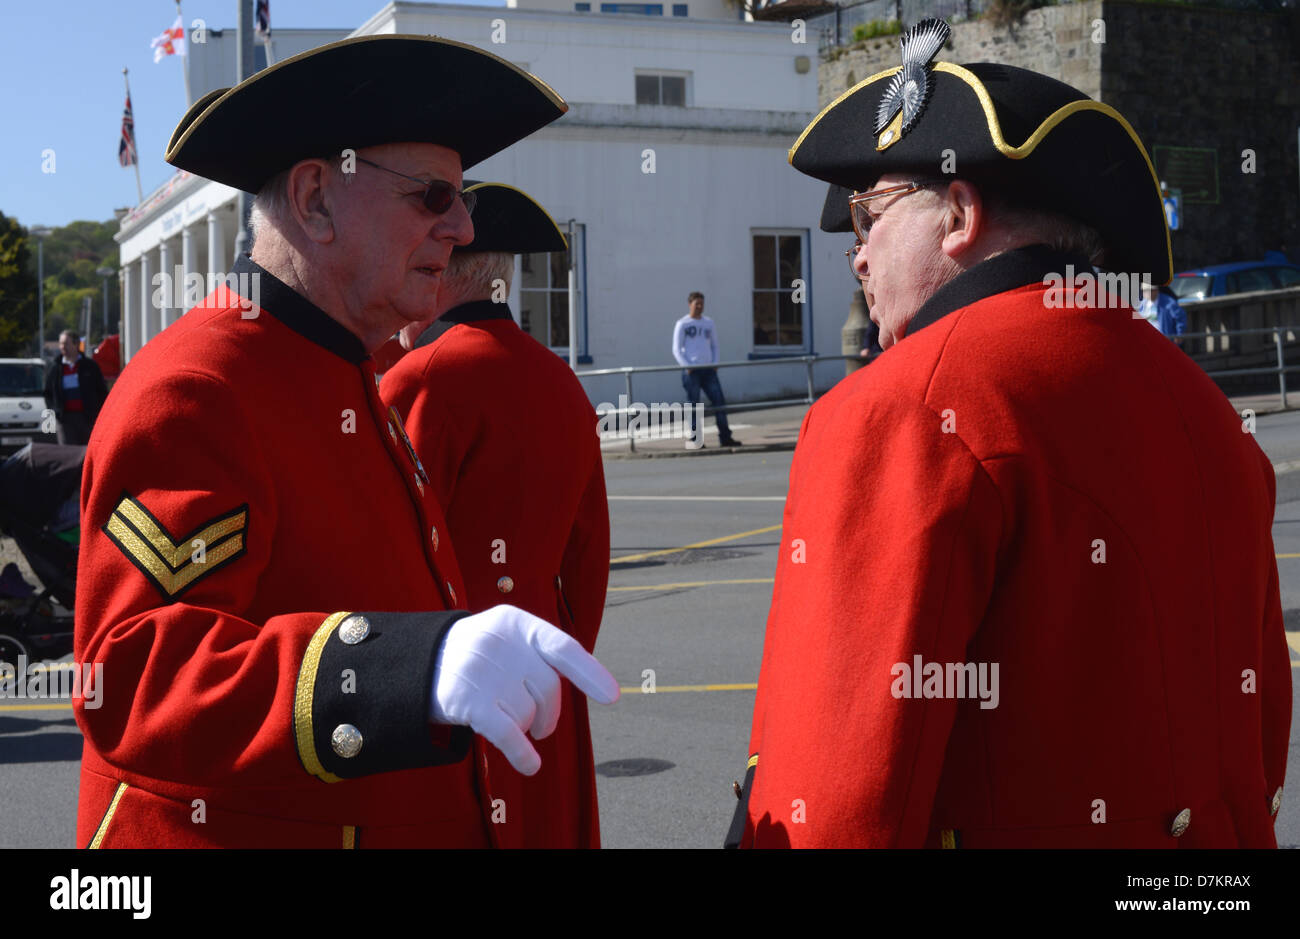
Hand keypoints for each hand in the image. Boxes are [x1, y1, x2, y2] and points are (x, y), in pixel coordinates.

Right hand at [430, 605, 619, 774]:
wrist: (421, 661)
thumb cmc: (482, 653)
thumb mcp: (509, 636)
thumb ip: (542, 652)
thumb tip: (592, 682)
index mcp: (517, 623)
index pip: (563, 648)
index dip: (590, 673)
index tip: (611, 696)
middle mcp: (501, 643)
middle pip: (548, 688)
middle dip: (550, 712)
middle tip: (542, 726)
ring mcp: (482, 672)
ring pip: (527, 713)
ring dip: (523, 724)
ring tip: (505, 715)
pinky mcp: (467, 702)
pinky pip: (507, 734)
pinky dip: (522, 753)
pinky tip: (531, 765)